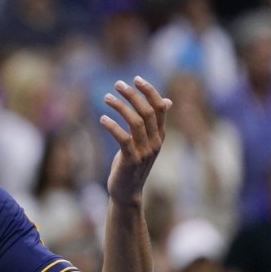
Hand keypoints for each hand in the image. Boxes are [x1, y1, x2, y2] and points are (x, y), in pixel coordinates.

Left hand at [100, 76, 170, 205]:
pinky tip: (102, 119)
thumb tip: (168, 101)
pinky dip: (113, 126)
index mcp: (160, 135)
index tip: (136, 79)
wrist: (127, 192)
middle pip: (148, 112)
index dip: (150, 91)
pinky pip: (123, 138)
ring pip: (136, 122)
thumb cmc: (133, 163)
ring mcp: (144, 152)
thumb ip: (154, 123)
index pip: (160, 108)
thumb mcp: (146, 142)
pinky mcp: (131, 161)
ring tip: (106, 97)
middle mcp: (155, 142)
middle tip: (117, 84)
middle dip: (132, 95)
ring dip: (120, 107)